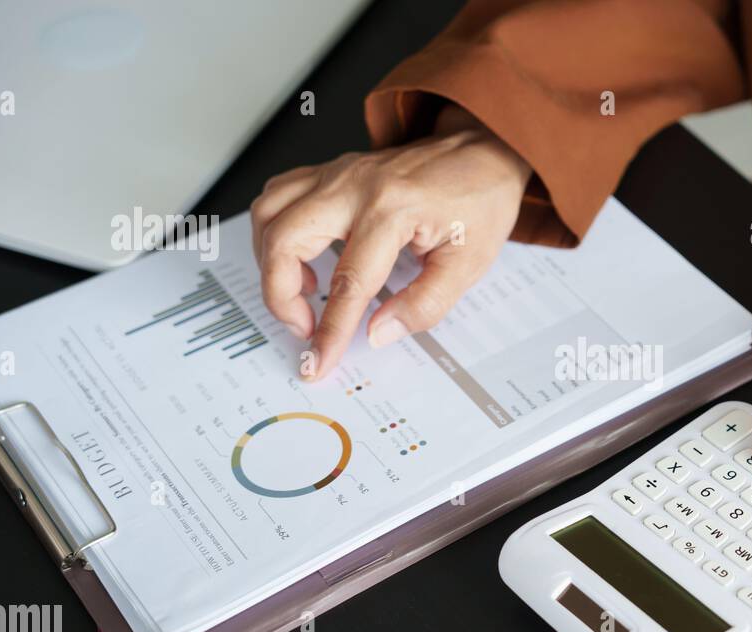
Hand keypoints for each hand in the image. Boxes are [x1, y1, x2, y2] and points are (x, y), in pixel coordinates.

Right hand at [251, 105, 531, 380]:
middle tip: (304, 325)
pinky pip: (279, 196)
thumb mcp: (469, 262)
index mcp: (394, 209)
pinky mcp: (331, 172)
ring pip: (269, 213)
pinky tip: (302, 258)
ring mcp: (338, 173)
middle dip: (280, 295)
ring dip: (271, 262)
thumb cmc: (478, 200)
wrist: (482, 151)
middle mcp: (355, 186)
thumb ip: (424, 304)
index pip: (349, 283)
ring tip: (304, 292)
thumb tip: (379, 333)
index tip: (319, 360)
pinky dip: (275, 232)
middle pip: (285, 240)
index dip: (330, 330)